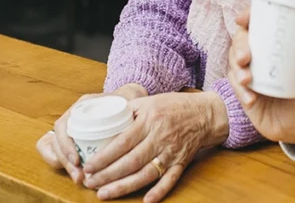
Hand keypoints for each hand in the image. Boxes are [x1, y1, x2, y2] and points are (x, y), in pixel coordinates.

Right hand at [35, 83, 147, 183]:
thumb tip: (131, 113)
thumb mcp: (127, 99)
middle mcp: (72, 118)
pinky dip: (68, 167)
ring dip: (66, 167)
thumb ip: (130, 104)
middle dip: (66, 162)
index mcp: (81, 107)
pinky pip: (62, 156)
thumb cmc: (127, 100)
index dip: (65, 145)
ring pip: (56, 151)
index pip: (62, 126)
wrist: (127, 100)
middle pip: (56, 142)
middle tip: (80, 177)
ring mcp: (71, 130)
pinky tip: (80, 177)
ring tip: (80, 179)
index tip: (77, 160)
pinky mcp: (75, 142)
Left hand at [81, 91, 228, 201]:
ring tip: (104, 194)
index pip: (122, 142)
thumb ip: (128, 111)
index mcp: (150, 121)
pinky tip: (145, 201)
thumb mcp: (149, 101)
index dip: (104, 156)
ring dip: (123, 187)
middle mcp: (160, 138)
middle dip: (107, 175)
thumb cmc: (174, 106)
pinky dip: (159, 191)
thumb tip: (104, 122)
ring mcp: (171, 153)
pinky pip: (169, 180)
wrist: (205, 114)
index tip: (89, 166)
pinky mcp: (181, 163)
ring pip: (145, 174)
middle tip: (90, 183)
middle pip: (130, 161)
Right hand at [226, 10, 294, 145]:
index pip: (257, 27)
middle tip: (245, 57)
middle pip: (240, 43)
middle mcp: (259, 58)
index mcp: (274, 48)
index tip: (243, 18)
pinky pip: (236, 88)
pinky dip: (241, 92)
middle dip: (239, 46)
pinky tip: (251, 99)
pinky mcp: (244, 94)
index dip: (247, 18)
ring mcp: (250, 75)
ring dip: (237, 69)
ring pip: (234, 64)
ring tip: (247, 80)